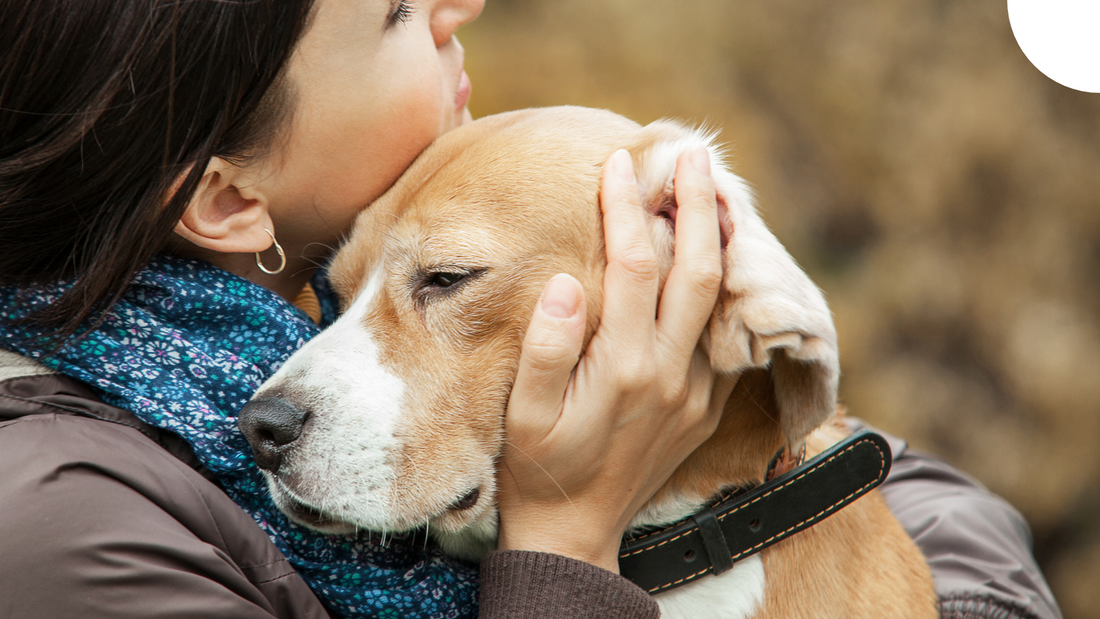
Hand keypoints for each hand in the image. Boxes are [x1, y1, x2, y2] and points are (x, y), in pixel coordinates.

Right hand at [495, 147, 735, 572]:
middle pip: (698, 269)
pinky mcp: (707, 406)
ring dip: (722, 239)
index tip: (619, 164)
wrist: (577, 531)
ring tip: (718, 190)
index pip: (634, 265)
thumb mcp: (524, 414)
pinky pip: (725, 335)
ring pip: (721, 299)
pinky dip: (725, 288)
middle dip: (697, 205)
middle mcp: (670, 373)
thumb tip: (566, 281)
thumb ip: (546, 347)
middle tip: (692, 152)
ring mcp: (696, 391)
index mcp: (624, 367)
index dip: (627, 208)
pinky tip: (716, 259)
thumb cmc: (539, 467)